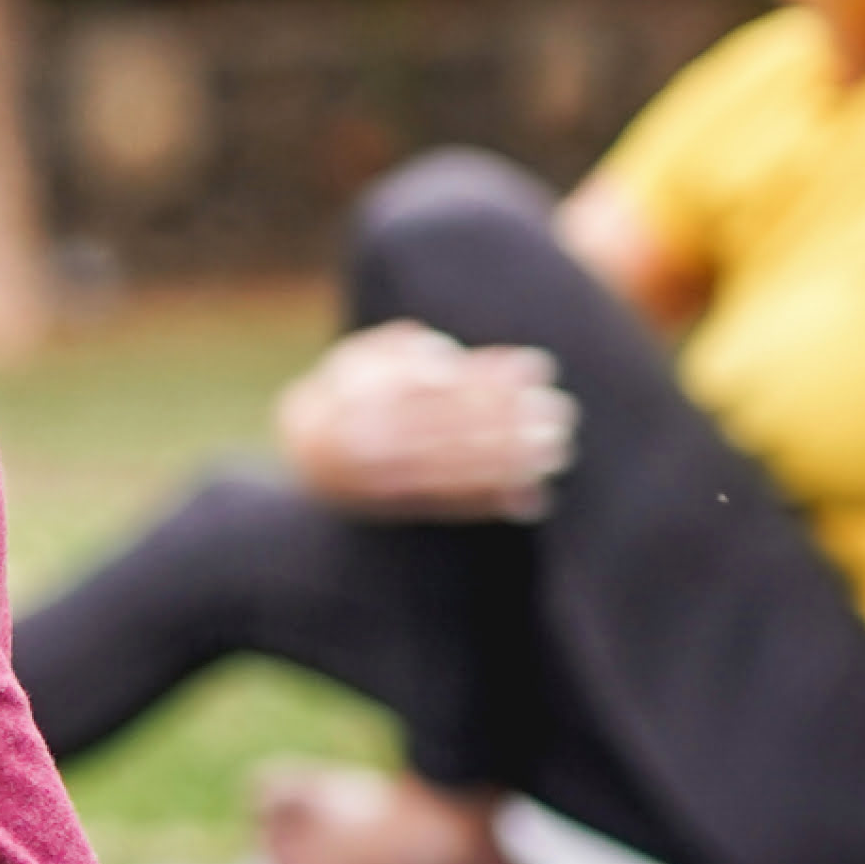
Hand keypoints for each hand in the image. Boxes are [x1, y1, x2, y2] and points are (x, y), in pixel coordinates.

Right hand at [279, 321, 575, 520]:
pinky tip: (532, 499)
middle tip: (560, 412)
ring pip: (452, 470)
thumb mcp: (363, 357)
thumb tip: (450, 360)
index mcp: (355, 394)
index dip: (492, 375)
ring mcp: (375, 480)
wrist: (303, 451)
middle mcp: (361, 440)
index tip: (539, 368)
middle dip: (510, 420)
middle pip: (451, 428)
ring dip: (510, 463)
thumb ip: (404, 351)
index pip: (439, 384)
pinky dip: (490, 504)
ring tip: (557, 451)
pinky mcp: (391, 511)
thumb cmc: (349, 392)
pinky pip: (446, 507)